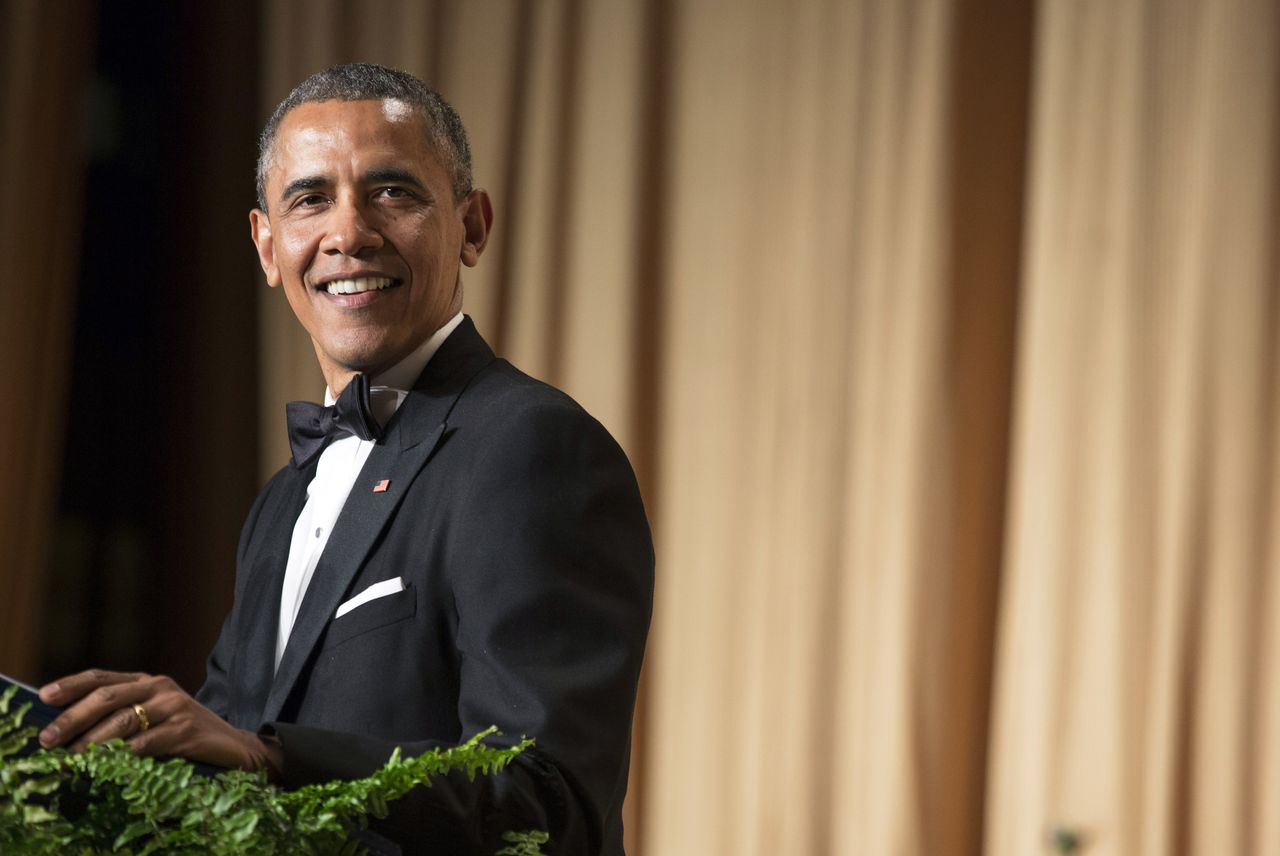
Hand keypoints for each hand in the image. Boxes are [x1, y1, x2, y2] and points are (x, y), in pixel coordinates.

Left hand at [37, 669, 281, 776]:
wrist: (234, 746)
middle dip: (73, 717)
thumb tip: (71, 731)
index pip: (102, 678)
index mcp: (148, 681)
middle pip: (108, 696)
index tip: (43, 696)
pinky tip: (109, 765)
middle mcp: (161, 688)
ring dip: (92, 742)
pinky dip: (124, 755)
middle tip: (48, 738)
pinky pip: (148, 743)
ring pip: (124, 721)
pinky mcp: (187, 730)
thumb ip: (122, 716)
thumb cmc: (185, 734)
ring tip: (71, 759)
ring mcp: (176, 707)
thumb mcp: (154, 717)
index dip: (71, 685)